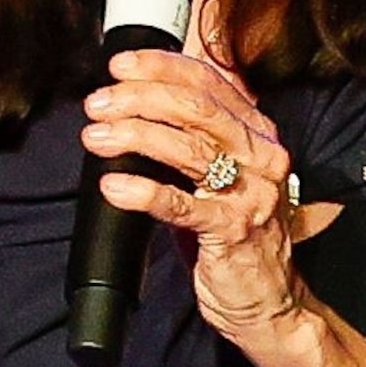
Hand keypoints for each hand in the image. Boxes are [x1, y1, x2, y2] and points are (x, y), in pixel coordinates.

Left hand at [82, 48, 318, 342]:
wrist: (269, 301)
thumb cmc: (232, 236)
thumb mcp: (218, 178)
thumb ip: (190, 141)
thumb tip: (130, 109)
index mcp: (258, 133)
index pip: (210, 82)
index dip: (162, 67)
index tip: (120, 65)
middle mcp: (262, 155)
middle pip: (197, 109)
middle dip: (139, 98)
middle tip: (98, 104)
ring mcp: (252, 193)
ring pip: (189, 148)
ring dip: (134, 136)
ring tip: (96, 137)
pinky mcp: (234, 230)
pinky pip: (181, 204)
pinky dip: (143, 192)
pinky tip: (114, 187)